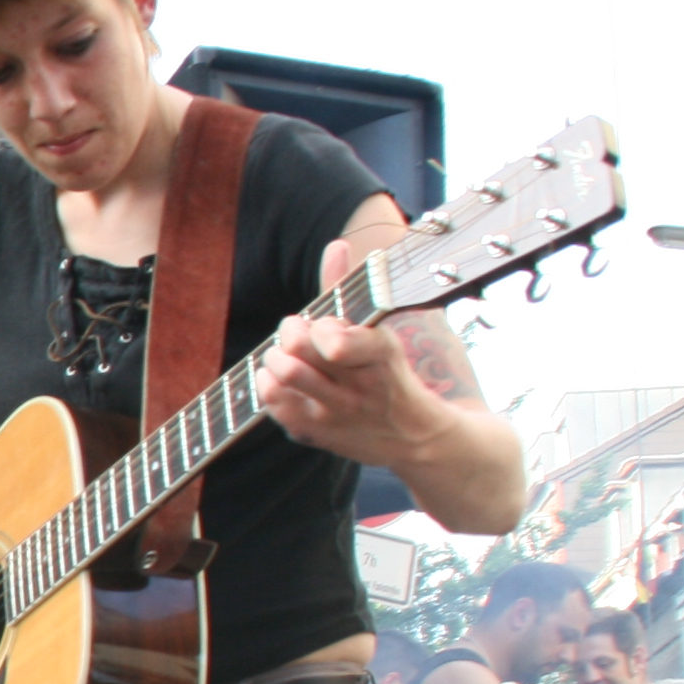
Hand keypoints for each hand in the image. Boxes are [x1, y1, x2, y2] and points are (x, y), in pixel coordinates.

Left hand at [254, 237, 449, 468]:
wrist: (416, 438)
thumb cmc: (388, 374)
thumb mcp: (379, 331)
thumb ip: (348, 289)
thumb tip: (335, 244)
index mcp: (380, 354)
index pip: (335, 341)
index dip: (322, 328)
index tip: (327, 327)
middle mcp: (358, 387)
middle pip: (298, 352)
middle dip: (290, 332)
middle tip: (297, 333)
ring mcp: (335, 413)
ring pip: (284, 375)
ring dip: (275, 357)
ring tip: (286, 355)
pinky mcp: (314, 432)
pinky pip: (272, 401)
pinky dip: (267, 382)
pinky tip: (281, 378)